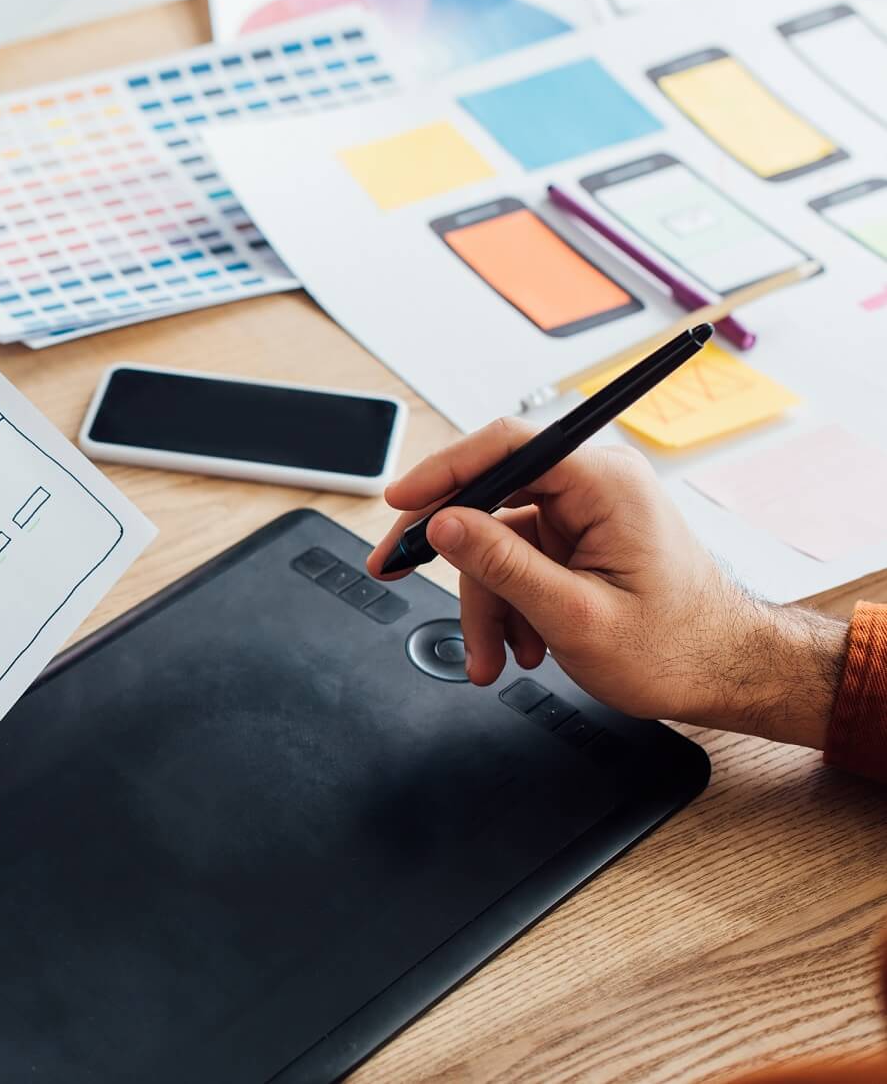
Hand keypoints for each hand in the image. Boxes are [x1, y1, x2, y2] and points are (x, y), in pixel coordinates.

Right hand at [367, 418, 843, 747]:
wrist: (726, 674)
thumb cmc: (678, 648)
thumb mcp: (576, 615)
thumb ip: (503, 565)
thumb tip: (444, 522)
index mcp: (605, 483)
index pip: (507, 447)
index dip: (445, 470)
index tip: (401, 501)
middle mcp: (595, 486)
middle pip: (490, 496)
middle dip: (452, 553)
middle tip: (395, 571)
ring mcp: (585, 513)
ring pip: (497, 540)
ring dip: (486, 603)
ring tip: (492, 657)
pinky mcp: (578, 539)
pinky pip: (517, 560)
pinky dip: (508, 604)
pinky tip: (519, 644)